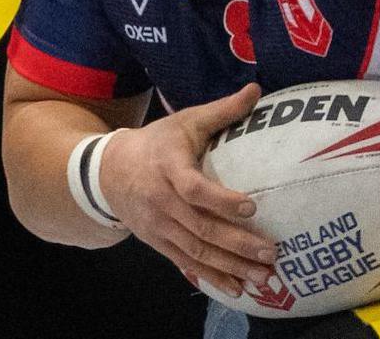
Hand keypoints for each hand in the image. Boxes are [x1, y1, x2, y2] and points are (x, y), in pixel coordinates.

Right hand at [98, 83, 277, 296]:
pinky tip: (238, 288)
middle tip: (271, 252)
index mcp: (169, 168)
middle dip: (237, 244)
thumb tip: (257, 90)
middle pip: (201, 228)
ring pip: (196, 252)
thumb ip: (222, 111)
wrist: (108, 172)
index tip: (252, 207)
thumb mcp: (185, 122)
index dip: (221, 200)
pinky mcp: (158, 243)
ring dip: (231, 267)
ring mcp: (159, 227)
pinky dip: (212, 278)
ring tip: (264, 277)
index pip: (194, 188)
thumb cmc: (157, 143)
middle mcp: (162, 202)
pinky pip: (186, 264)